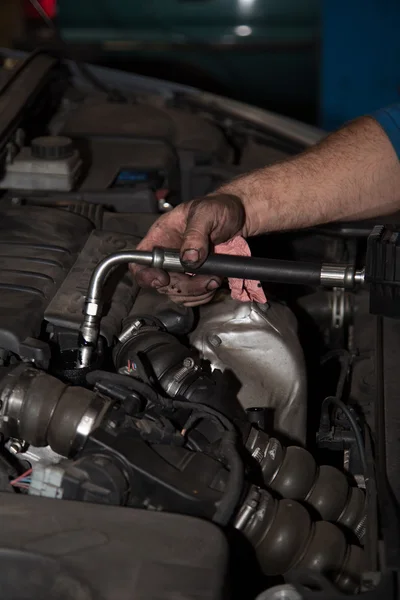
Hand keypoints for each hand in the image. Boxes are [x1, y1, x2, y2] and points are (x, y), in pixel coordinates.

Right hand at [131, 194, 245, 305]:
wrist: (238, 216)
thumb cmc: (218, 207)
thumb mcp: (206, 213)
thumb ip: (195, 234)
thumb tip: (188, 258)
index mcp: (161, 236)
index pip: (139, 261)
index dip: (146, 275)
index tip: (163, 279)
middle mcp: (167, 255)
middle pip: (161, 283)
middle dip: (183, 287)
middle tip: (206, 279)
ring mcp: (181, 269)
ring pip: (177, 293)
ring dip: (196, 293)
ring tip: (215, 279)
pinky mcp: (195, 278)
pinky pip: (192, 296)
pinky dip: (203, 295)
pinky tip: (214, 283)